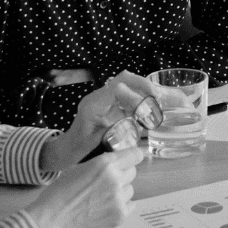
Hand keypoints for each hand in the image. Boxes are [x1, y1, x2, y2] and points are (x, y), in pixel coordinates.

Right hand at [24, 146, 145, 227]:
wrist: (52, 222)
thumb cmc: (59, 194)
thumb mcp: (78, 168)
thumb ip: (100, 164)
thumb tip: (115, 163)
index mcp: (105, 164)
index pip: (134, 154)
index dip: (133, 156)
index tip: (132, 158)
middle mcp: (116, 179)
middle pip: (133, 172)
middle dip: (123, 174)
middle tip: (108, 182)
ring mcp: (119, 199)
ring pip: (130, 189)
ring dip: (121, 191)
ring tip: (102, 197)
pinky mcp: (120, 216)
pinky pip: (130, 205)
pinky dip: (121, 206)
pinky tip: (106, 208)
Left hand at [40, 70, 154, 171]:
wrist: (68, 148)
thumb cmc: (79, 148)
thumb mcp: (99, 143)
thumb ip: (119, 134)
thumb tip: (142, 129)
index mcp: (93, 104)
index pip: (117, 88)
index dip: (135, 95)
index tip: (146, 110)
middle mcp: (99, 96)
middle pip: (124, 78)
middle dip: (144, 85)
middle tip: (158, 97)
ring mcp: (105, 98)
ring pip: (128, 83)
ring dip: (145, 90)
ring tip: (159, 100)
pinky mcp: (111, 103)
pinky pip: (128, 93)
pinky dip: (141, 98)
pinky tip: (150, 107)